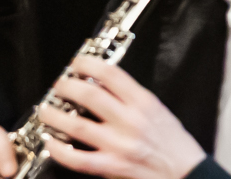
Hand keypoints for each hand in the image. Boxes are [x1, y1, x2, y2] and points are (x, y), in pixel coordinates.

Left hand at [33, 57, 206, 178]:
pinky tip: (50, 143)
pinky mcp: (111, 167)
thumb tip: (105, 85)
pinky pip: (77, 158)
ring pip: (77, 126)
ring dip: (55, 116)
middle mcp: (130, 121)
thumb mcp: (159, 110)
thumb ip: (133, 98)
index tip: (77, 63)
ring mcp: (118, 145)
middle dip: (67, 87)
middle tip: (58, 85)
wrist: (185, 173)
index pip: (111, 75)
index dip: (88, 64)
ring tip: (45, 111)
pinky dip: (59, 150)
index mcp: (144, 103)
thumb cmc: (173, 143)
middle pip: (90, 96)